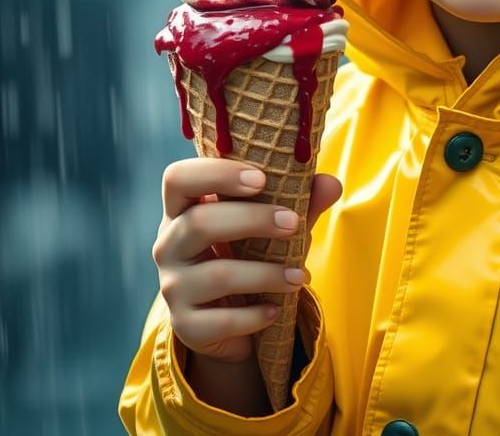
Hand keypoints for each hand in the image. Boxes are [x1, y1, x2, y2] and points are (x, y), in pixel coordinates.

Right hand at [152, 158, 341, 364]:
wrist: (228, 316)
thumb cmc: (248, 251)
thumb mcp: (271, 224)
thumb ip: (300, 201)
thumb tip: (331, 183)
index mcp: (183, 208)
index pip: (178, 178)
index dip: (216, 174)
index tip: (261, 179)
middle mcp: (169, 244)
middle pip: (198, 223)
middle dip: (252, 220)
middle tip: (293, 223)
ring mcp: (173, 287)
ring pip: (215, 275)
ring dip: (264, 274)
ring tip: (299, 276)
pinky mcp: (185, 326)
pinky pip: (218, 321)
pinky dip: (253, 316)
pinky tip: (275, 310)